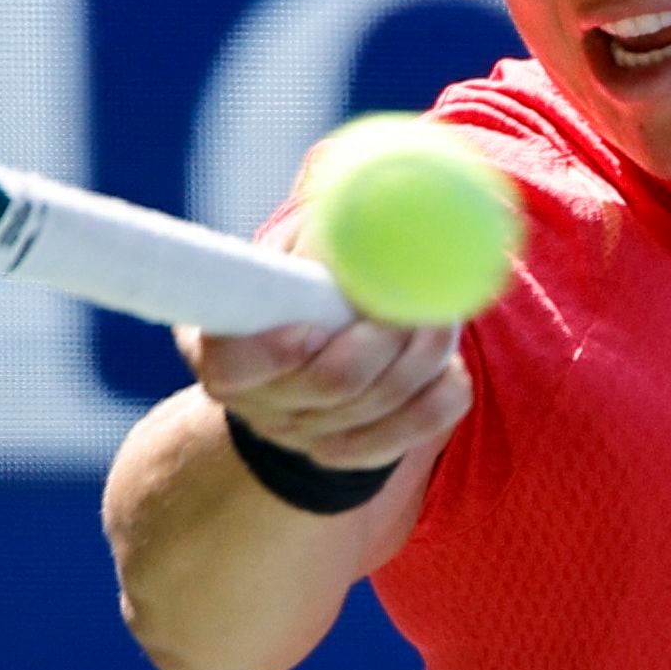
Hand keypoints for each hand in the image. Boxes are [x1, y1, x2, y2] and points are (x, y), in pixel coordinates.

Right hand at [178, 215, 472, 472]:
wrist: (321, 347)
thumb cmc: (305, 278)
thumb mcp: (296, 247)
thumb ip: (320, 240)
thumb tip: (368, 220)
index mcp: (225, 348)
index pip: (230, 367)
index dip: (273, 351)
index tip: (313, 326)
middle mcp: (261, 402)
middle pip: (329, 385)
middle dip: (380, 337)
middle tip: (412, 299)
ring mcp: (311, 434)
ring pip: (382, 403)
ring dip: (423, 351)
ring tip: (438, 311)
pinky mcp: (362, 449)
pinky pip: (419, 425)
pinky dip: (441, 387)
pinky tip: (445, 362)